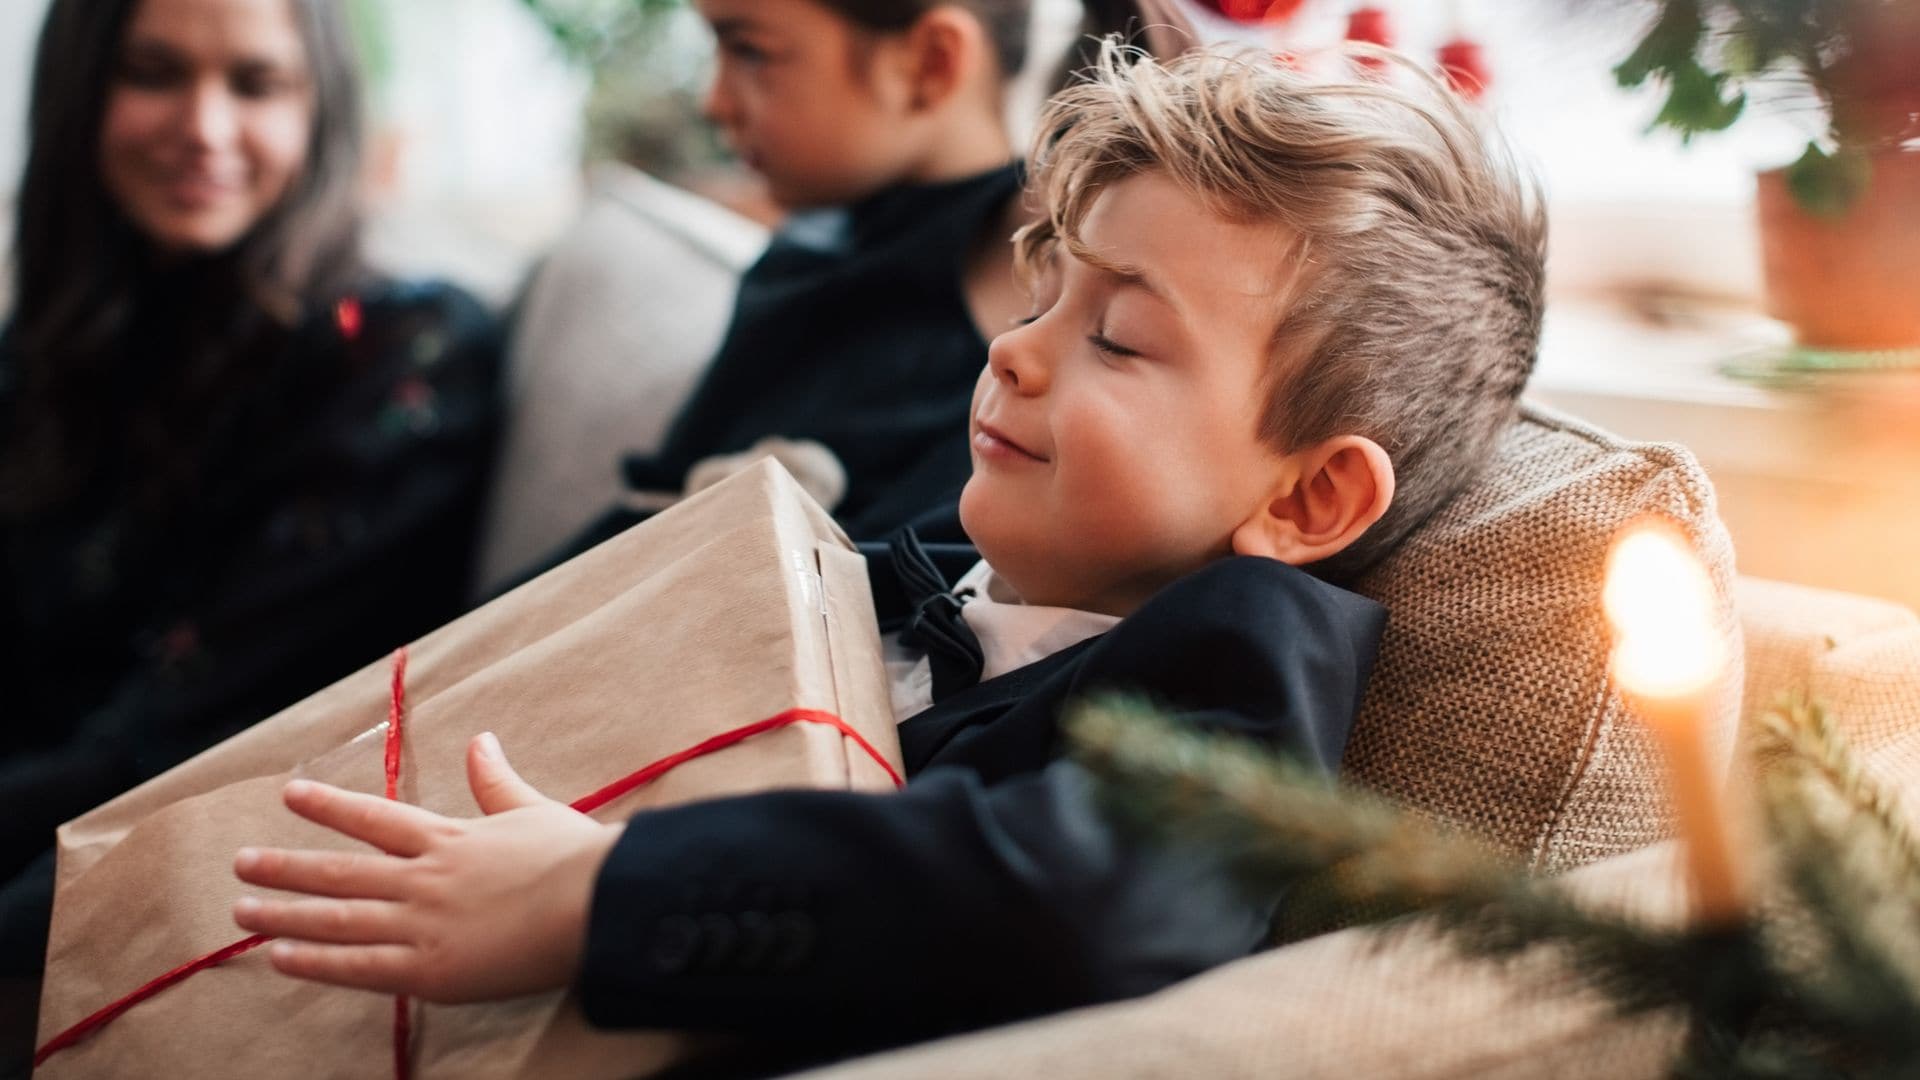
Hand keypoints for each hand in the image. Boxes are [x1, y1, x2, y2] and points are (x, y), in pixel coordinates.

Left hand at [232, 732, 620, 1002]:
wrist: (598, 905)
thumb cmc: (575, 859)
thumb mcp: (532, 810)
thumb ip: (496, 781)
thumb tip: (481, 740)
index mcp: (448, 838)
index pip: (374, 817)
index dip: (329, 807)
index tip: (288, 796)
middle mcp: (423, 878)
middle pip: (340, 871)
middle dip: (286, 867)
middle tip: (241, 865)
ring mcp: (422, 925)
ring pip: (338, 918)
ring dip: (285, 913)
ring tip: (242, 912)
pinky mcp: (431, 970)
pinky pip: (360, 968)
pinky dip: (317, 962)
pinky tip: (281, 957)